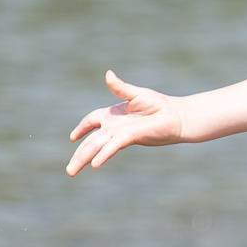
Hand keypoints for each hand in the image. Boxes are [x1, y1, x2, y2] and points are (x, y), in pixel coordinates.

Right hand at [66, 70, 188, 174]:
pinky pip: (112, 147)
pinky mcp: (129, 137)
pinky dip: (102, 154)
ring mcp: (120, 134)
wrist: (177, 117)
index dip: (82, 127)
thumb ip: (120, 87)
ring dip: (83, 158)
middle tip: (69, 170)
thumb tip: (108, 74)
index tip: (73, 137)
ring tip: (71, 172)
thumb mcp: (137, 94)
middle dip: (79, 154)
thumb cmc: (159, 106)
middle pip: (90, 141)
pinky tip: (95, 164)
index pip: (92, 120)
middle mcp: (114, 126)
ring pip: (96, 147)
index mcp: (113, 115)